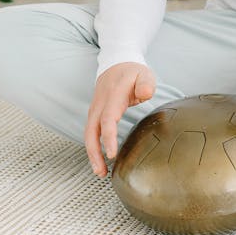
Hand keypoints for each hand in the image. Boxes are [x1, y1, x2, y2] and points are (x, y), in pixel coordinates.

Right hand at [84, 61, 155, 177]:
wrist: (116, 62)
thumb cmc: (132, 71)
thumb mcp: (144, 73)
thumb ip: (146, 83)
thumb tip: (146, 93)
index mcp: (112, 95)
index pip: (108, 119)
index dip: (108, 137)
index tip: (111, 154)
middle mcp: (100, 104)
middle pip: (91, 131)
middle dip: (94, 152)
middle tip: (101, 172)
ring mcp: (95, 108)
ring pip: (88, 133)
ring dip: (92, 153)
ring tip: (100, 172)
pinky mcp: (95, 113)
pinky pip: (91, 131)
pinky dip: (93, 146)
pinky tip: (99, 159)